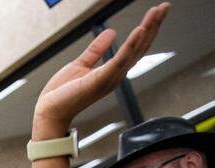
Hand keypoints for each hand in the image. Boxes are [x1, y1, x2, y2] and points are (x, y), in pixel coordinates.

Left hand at [32, 3, 167, 136]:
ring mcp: (110, 78)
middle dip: (154, 26)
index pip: (135, 47)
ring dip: (148, 30)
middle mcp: (116, 75)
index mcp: (112, 71)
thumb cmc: (62, 93)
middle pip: (141, 47)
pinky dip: (130, 45)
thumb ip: (96, 50)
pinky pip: (119, 60)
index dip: (147, 30)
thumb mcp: (81, 64)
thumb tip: (111, 32)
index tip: (155, 12)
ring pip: (134, 51)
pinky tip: (139, 30)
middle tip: (165, 7)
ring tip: (157, 12)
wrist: (49, 111)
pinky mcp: (101, 80)